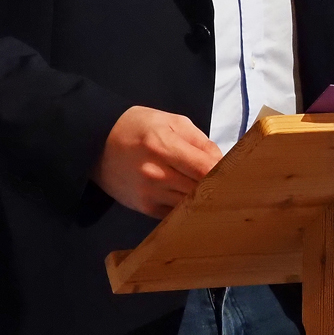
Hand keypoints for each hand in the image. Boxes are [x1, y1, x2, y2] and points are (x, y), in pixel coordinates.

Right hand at [92, 106, 222, 218]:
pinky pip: (175, 213)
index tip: (238, 172)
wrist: (96, 142)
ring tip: (215, 193)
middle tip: (232, 184)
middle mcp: (155, 173)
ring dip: (203, 199)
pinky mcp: (144, 209)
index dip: (226, 172)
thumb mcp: (171, 121)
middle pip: (200, 189)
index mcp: (163, 145)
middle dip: (218, 186)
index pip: (205, 168)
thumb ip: (200, 141)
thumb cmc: (137, 126)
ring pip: (190, 204)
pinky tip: (193, 200)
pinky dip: (187, 207)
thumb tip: (222, 162)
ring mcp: (149, 194)